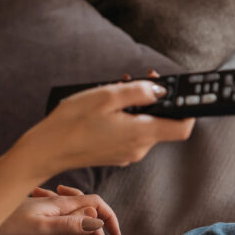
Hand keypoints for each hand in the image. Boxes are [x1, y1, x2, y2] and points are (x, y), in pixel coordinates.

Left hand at [0, 187, 117, 234]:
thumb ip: (69, 224)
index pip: (96, 203)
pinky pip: (61, 225)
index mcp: (61, 204)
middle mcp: (56, 204)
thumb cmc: (8, 225)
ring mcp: (47, 210)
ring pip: (75, 220)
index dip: (109, 217)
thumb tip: (96, 220)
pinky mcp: (38, 218)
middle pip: (88, 212)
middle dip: (98, 232)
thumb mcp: (41, 228)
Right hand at [16, 80, 194, 178]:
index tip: (178, 91)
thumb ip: (139, 91)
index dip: (187, 109)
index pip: (183, 127)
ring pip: (144, 127)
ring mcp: (126, 153)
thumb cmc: (73, 122)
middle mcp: (138, 148)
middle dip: (153, 100)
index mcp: (141, 134)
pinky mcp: (114, 154)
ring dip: (135, 107)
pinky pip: (129, 133)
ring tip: (113, 91)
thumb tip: (160, 89)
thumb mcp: (107, 96)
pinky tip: (105, 107)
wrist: (47, 150)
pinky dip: (124, 118)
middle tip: (135, 80)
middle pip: (162, 123)